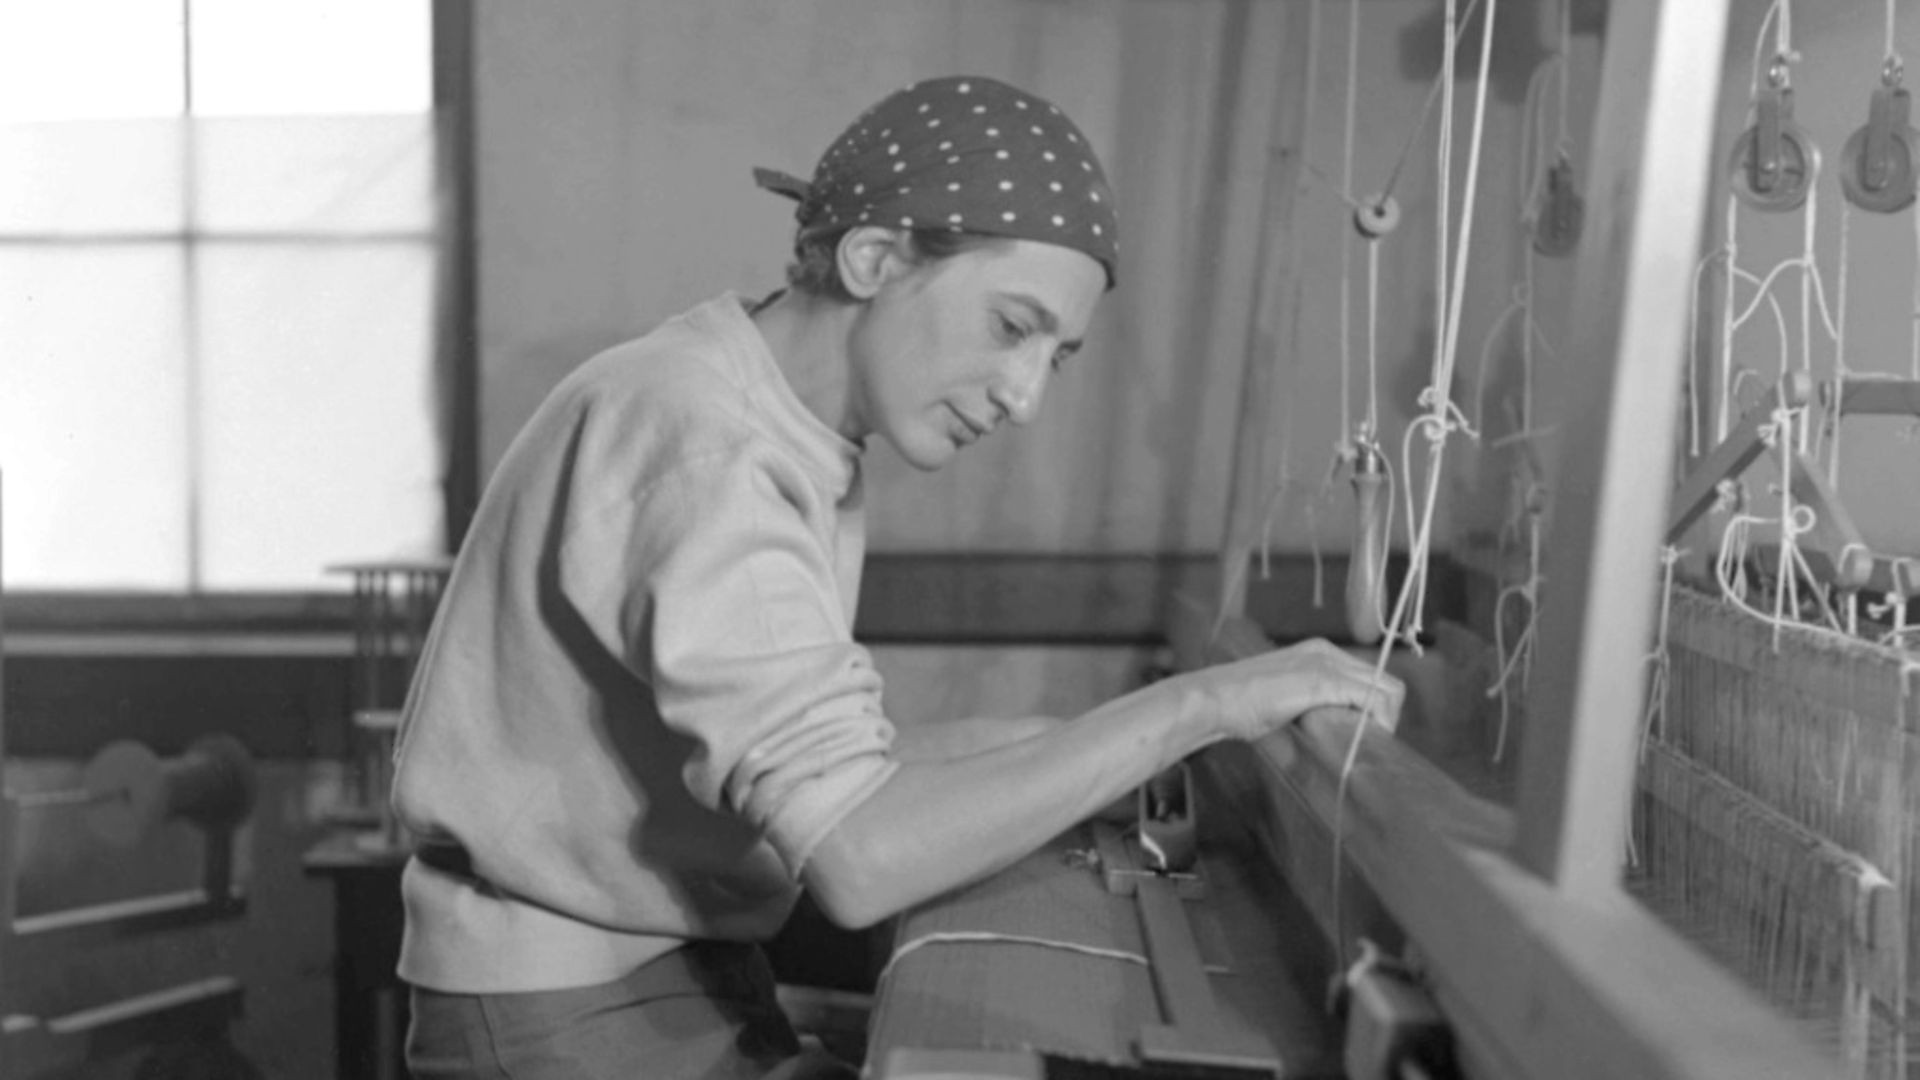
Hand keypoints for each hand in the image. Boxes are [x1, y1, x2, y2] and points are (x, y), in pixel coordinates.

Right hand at [1190, 638, 1404, 741]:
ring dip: (1385, 721)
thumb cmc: (1238, 706)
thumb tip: (1329, 730)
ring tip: (1365, 745)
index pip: (1368, 677)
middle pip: (1385, 682)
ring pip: (1387, 690)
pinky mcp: (1323, 680)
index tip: (1362, 734)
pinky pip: (1374, 699)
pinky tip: (1360, 739)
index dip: (1373, 708)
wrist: (1214, 700)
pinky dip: (1378, 722)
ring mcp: (1326, 663)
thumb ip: (1308, 705)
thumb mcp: (1283, 699)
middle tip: (1367, 743)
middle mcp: (1326, 651)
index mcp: (1318, 652)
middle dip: (1385, 716)